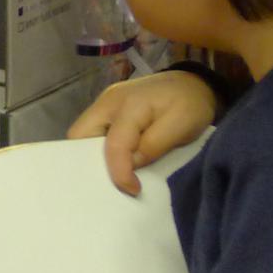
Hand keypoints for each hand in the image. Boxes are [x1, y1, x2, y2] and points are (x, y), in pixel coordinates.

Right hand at [66, 69, 218, 195]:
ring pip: (84, 134)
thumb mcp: (181, 126)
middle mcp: (108, 101)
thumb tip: (131, 165)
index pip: (114, 143)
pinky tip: (116, 163)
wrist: (192, 82)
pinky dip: (101, 150)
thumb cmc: (190, 104)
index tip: (134, 190)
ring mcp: (105, 104)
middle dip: (90, 162)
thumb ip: (154, 145)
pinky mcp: (108, 110)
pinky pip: (95, 132)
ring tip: (114, 176)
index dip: (119, 172)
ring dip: (94, 157)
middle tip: (112, 184)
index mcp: (129, 105)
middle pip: (80, 134)